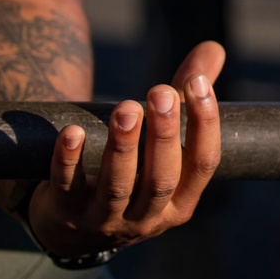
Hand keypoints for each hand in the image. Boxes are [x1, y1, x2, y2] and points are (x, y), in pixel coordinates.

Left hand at [27, 41, 224, 258]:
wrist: (75, 229)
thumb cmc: (133, 175)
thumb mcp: (162, 145)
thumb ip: (183, 98)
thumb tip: (213, 49)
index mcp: (181, 200)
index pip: (203, 164)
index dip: (204, 124)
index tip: (197, 83)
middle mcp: (148, 216)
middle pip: (162, 180)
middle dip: (163, 136)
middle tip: (160, 93)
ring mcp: (105, 219)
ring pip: (117, 187)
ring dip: (122, 147)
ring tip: (125, 108)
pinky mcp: (66, 213)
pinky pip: (67, 188)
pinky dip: (69, 161)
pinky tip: (72, 133)